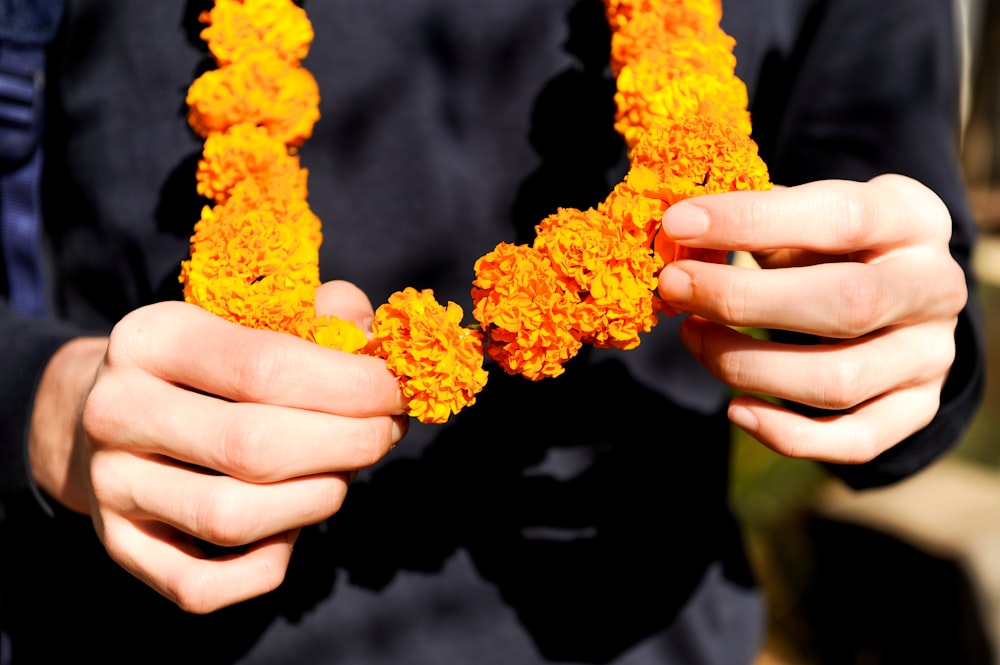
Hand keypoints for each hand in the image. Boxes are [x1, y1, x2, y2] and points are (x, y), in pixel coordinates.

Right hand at [30, 281, 405, 612]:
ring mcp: (111, 486)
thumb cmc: (208, 365)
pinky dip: (267, 563)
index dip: (352, 385)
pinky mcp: (119, 546)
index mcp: (152, 338)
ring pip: (234, 519)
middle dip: (349, 444)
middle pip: (256, 447)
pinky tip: (291, 523)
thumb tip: (373, 335)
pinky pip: (204, 586)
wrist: (110, 411)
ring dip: (318, 499)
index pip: (267, 367)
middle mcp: (116, 411)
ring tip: (343, 471)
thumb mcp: (250, 321)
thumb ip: (317, 318)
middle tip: (387, 433)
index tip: (399, 391)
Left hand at [656, 174, 966, 463]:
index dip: (751, 221)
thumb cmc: (829, 244)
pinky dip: (787, 434)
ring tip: (692, 335)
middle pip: (845, 305)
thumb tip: (680, 235)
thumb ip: (754, 222)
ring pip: (838, 381)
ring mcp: (931, 356)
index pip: (839, 217)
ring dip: (746, 366)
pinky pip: (853, 441)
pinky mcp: (916, 408)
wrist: (893, 288)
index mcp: (911, 218)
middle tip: (674, 286)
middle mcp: (935, 287)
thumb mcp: (804, 215)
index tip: (678, 224)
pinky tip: (736, 409)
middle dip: (742, 300)